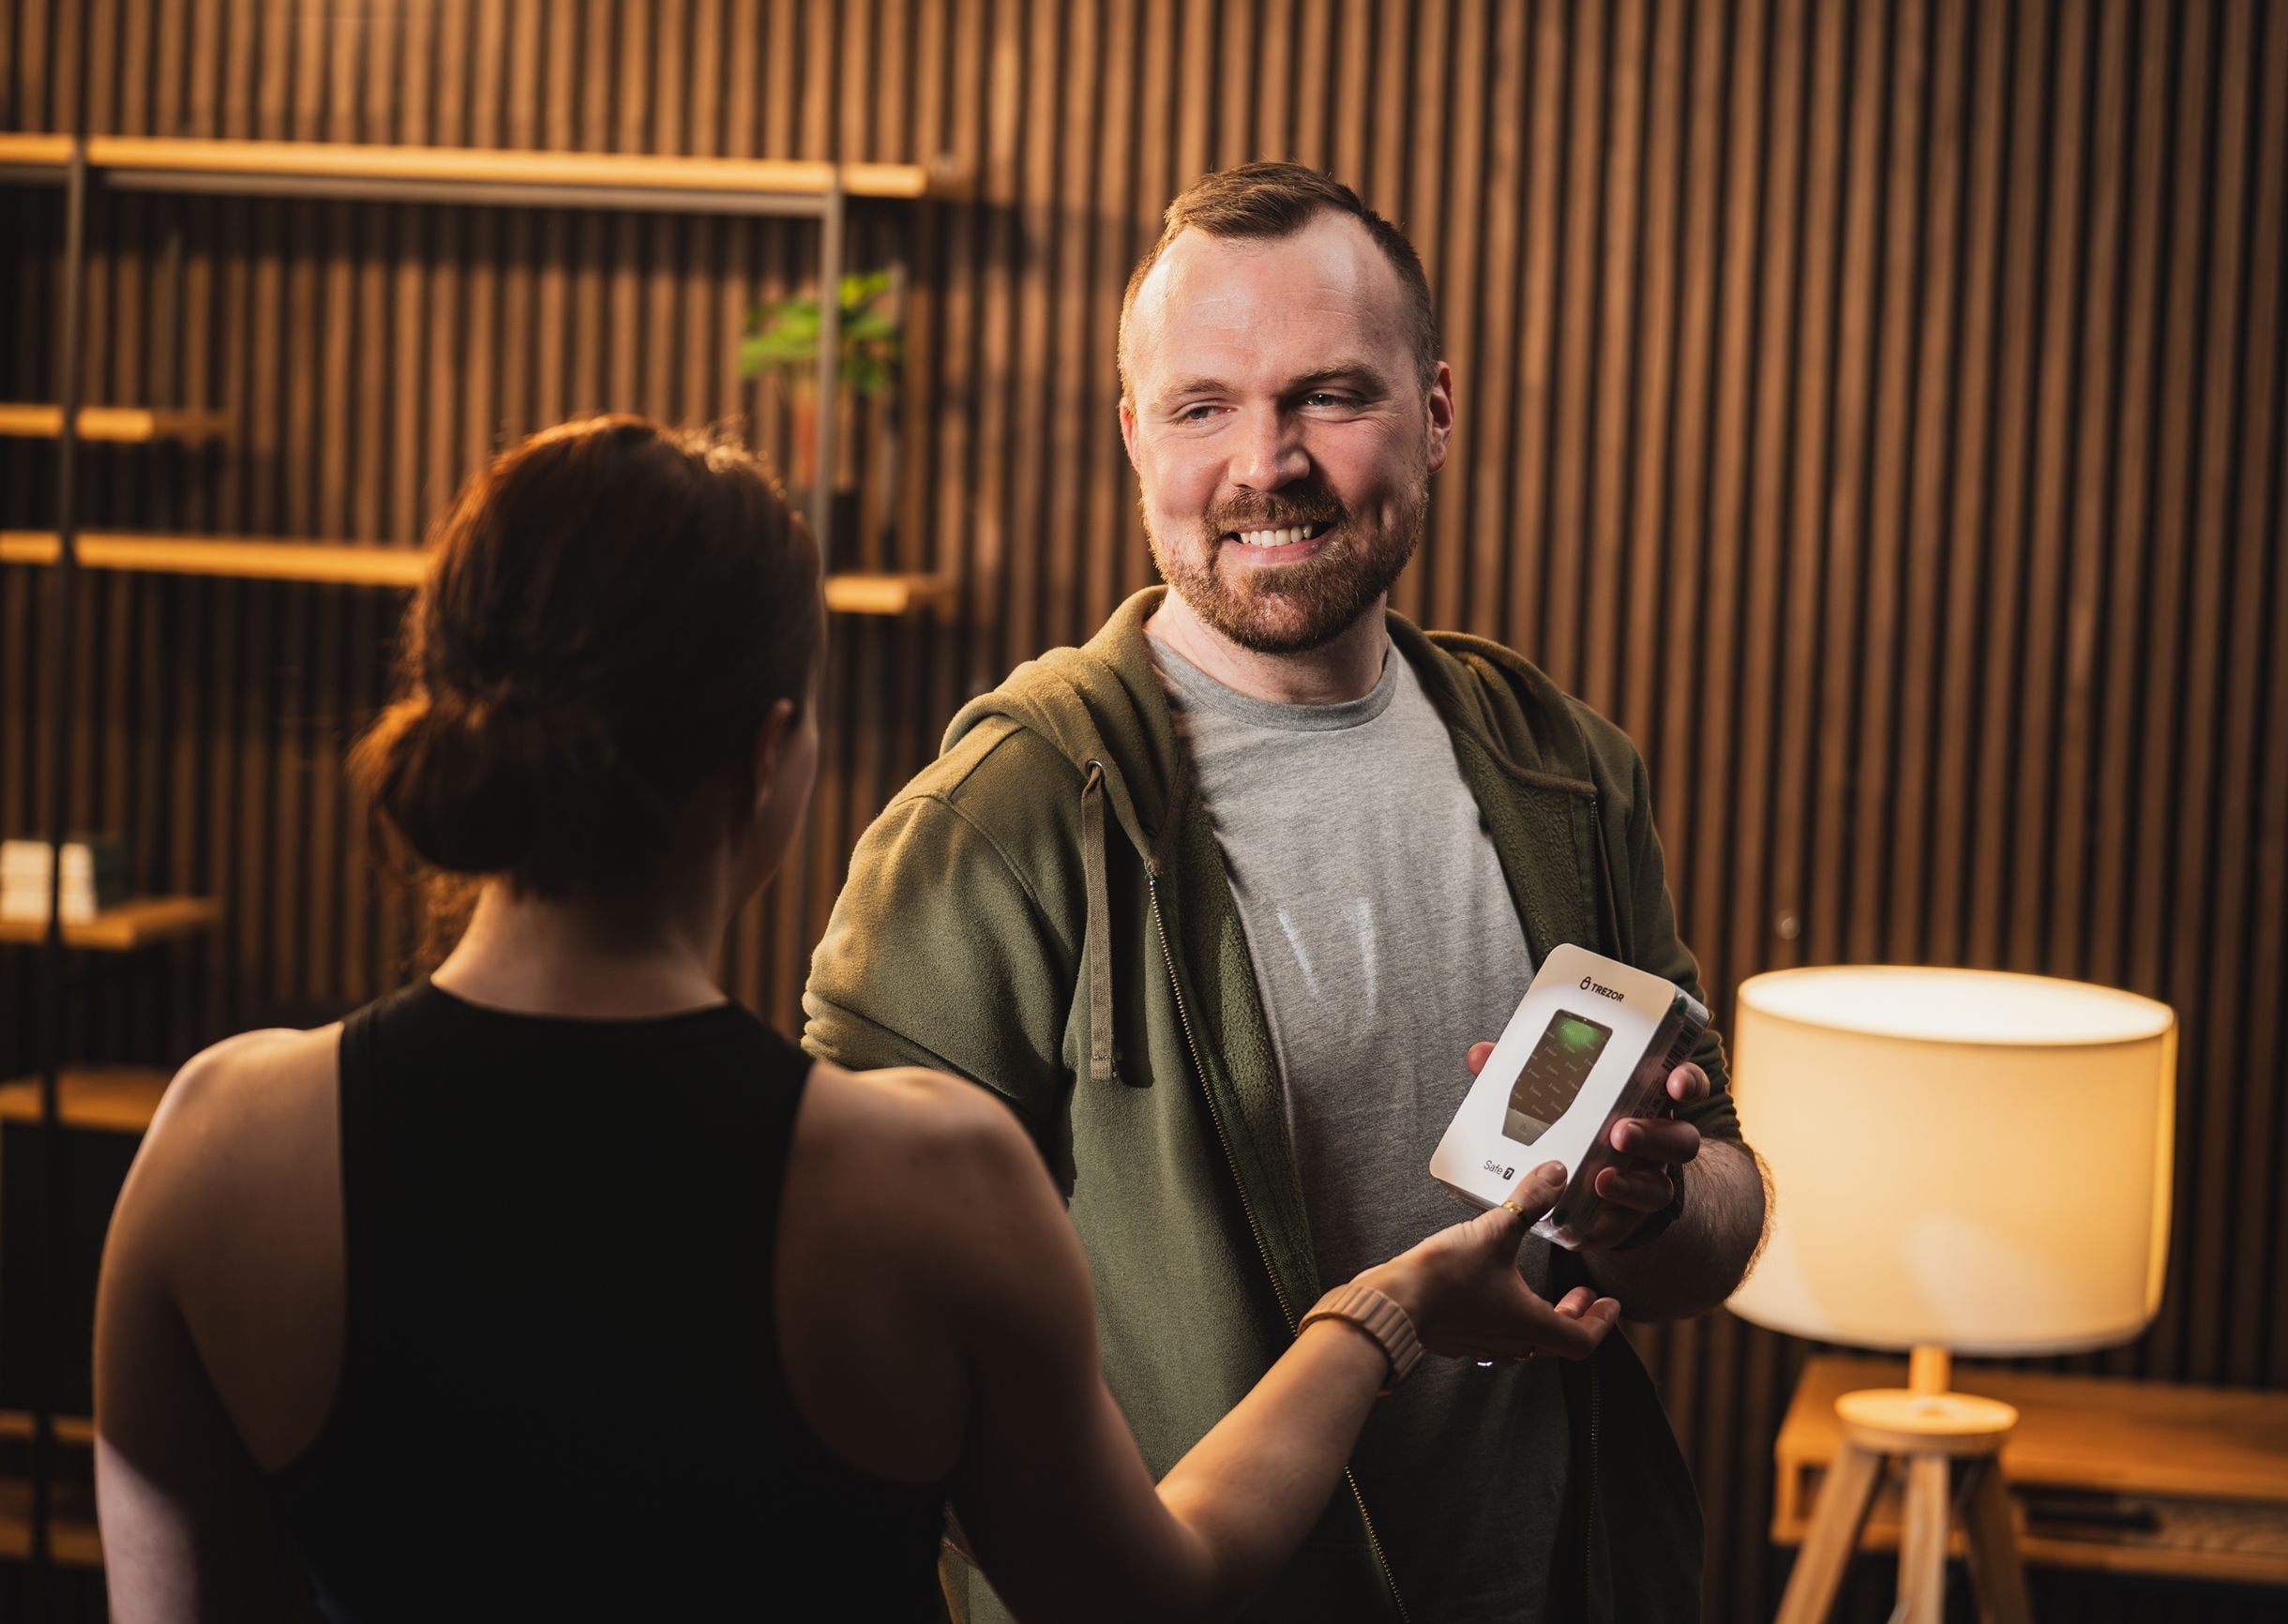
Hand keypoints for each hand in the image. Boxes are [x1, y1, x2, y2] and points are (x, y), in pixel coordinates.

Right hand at [1356, 1165, 1619, 1361]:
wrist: (1393, 1303)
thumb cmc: (1446, 1278)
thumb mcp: (1495, 1232)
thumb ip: (1529, 1203)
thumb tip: (1555, 1176)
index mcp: (1530, 1324)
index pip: (1582, 1339)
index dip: (1601, 1322)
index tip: (1609, 1304)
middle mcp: (1510, 1341)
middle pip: (1555, 1340)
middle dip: (1572, 1314)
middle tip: (1580, 1295)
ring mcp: (1481, 1344)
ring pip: (1524, 1339)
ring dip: (1538, 1317)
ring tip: (1536, 1292)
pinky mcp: (1456, 1338)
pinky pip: (1493, 1335)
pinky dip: (1506, 1317)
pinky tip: (1492, 1292)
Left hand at [1464, 1041, 1708, 1251]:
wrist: (1586, 1184)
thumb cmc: (1574, 1125)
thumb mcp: (1555, 1094)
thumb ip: (1524, 1073)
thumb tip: (1481, 1054)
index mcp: (1646, 1101)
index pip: (1684, 1084)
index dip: (1687, 1081)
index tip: (1675, 1081)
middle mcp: (1658, 1143)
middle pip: (1680, 1138)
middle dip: (1653, 1134)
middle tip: (1620, 1132)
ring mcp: (1649, 1183)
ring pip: (1660, 1186)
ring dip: (1632, 1184)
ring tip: (1601, 1180)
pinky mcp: (1627, 1220)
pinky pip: (1625, 1225)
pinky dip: (1605, 1224)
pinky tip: (1583, 1225)